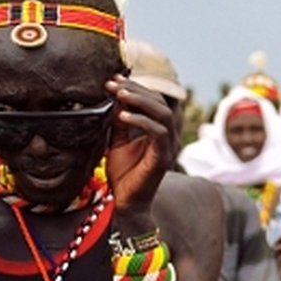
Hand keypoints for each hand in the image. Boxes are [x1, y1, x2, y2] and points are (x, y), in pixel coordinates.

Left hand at [104, 76, 175, 214]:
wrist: (127, 201)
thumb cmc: (123, 173)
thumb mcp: (117, 141)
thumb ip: (119, 122)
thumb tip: (114, 98)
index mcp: (157, 129)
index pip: (153, 101)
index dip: (135, 87)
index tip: (114, 79)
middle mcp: (167, 135)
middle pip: (160, 102)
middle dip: (136, 89)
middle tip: (113, 83)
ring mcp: (167, 146)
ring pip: (163, 113)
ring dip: (140, 101)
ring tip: (119, 94)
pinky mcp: (163, 157)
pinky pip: (158, 132)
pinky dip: (141, 121)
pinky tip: (122, 116)